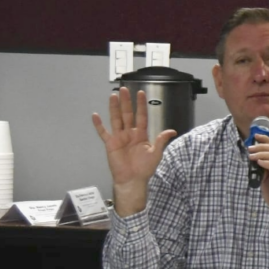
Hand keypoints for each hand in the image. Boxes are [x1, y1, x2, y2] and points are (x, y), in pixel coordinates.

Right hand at [91, 88, 176, 215]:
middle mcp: (130, 133)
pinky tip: (95, 116)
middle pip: (127, 114)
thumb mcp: (156, 153)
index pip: (141, 116)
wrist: (133, 179)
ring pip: (116, 119)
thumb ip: (161, 140)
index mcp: (141, 134)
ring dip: (114, 108)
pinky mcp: (110, 144)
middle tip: (124, 89)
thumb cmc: (144, 168)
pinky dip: (99, 125)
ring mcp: (119, 137)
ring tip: (113, 96)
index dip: (141, 105)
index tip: (141, 93)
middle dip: (126, 102)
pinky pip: (103, 132)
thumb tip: (172, 131)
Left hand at [247, 135, 268, 226]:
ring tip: (251, 156)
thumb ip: (263, 170)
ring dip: (262, 154)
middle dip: (262, 146)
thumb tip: (254, 161)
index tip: (256, 136)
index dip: (267, 140)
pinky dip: (267, 163)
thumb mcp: (266, 179)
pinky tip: (259, 162)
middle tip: (250, 148)